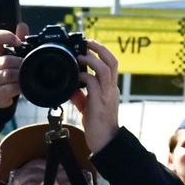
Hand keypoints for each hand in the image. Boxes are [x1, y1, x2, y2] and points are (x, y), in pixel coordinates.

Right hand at [0, 23, 29, 112]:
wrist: (0, 96)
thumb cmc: (6, 73)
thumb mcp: (11, 56)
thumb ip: (18, 40)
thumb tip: (22, 26)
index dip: (7, 36)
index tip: (18, 42)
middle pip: (5, 60)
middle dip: (20, 63)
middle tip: (27, 65)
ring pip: (7, 75)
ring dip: (20, 75)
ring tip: (26, 76)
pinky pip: (9, 89)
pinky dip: (18, 87)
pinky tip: (23, 87)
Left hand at [71, 39, 122, 153]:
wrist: (105, 142)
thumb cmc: (98, 125)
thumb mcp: (88, 107)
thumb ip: (81, 96)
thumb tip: (71, 88)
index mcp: (110, 88)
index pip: (111, 64)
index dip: (102, 52)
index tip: (89, 45)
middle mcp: (111, 88)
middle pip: (113, 61)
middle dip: (100, 48)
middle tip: (87, 42)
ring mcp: (107, 94)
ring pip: (105, 68)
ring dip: (92, 59)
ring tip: (80, 56)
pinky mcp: (100, 102)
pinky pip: (93, 83)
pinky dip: (84, 76)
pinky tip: (76, 76)